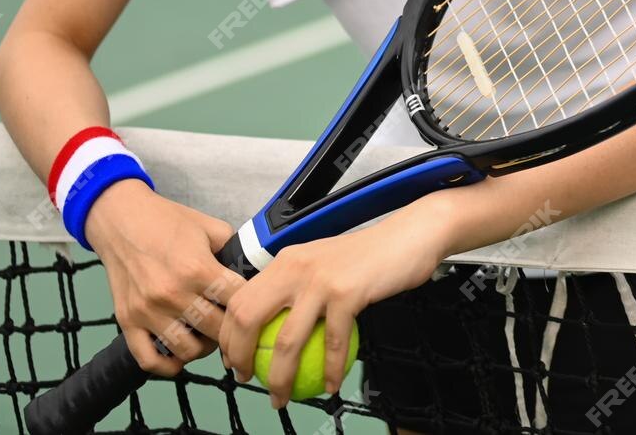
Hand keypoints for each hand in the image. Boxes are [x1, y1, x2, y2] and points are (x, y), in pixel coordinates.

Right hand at [86, 182, 242, 376]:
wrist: (120, 220)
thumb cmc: (167, 221)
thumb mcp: (210, 227)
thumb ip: (234, 250)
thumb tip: (256, 273)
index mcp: (197, 268)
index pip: (237, 302)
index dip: (251, 305)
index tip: (254, 306)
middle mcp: (172, 294)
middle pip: (216, 331)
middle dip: (231, 329)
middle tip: (234, 324)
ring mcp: (147, 311)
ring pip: (187, 351)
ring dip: (204, 348)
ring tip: (208, 335)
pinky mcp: (127, 322)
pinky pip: (150, 360)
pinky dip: (169, 365)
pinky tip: (180, 354)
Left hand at [217, 203, 455, 407]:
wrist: (408, 236)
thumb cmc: (368, 257)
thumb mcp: (321, 264)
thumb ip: (296, 286)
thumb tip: (272, 326)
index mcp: (284, 261)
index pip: (239, 300)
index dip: (227, 335)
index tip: (233, 360)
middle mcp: (295, 267)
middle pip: (248, 318)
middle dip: (239, 356)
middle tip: (247, 380)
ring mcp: (320, 280)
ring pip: (286, 340)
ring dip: (279, 378)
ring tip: (281, 397)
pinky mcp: (347, 293)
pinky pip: (332, 343)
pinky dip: (330, 370)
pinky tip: (330, 385)